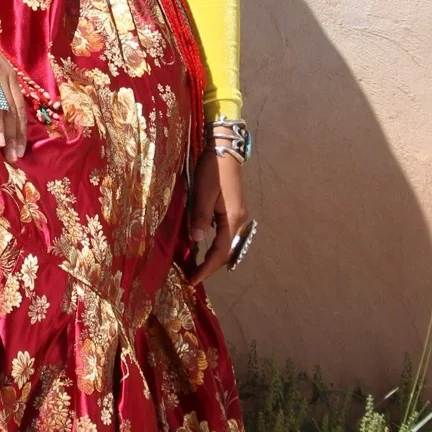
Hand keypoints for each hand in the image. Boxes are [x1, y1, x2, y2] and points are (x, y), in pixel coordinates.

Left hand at [187, 147, 250, 282]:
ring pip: (227, 244)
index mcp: (233, 219)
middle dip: (210, 266)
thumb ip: (200, 217)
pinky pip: (226, 235)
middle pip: (226, 252)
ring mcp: (239, 216)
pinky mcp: (234, 211)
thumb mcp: (203, 193)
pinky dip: (215, 245)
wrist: (225, 151)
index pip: (220, 252)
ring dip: (213, 257)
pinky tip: (203, 247)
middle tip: (192, 276)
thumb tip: (197, 240)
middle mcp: (239, 221)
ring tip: (196, 266)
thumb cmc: (213, 170)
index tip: (193, 280)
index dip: (206, 268)